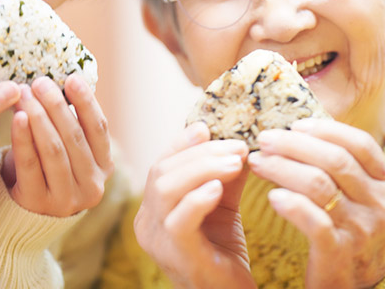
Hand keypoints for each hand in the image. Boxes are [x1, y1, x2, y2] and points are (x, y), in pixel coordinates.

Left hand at [2, 74, 113, 216]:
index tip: (72, 78)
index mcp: (105, 167)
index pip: (99, 129)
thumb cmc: (46, 170)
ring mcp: (67, 198)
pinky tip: (18, 117)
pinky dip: (24, 138)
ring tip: (26, 94)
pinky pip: (30, 164)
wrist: (24, 215)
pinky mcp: (39, 204)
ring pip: (54, 149)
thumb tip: (59, 82)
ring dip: (39, 116)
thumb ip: (69, 124)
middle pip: (75, 136)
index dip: (86, 102)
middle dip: (57, 104)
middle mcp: (92, 185)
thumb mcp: (66, 150)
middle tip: (40, 82)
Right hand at [133, 123, 254, 288]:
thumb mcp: (223, 206)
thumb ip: (224, 175)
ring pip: (166, 189)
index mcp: (153, 209)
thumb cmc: (224, 253)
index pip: (160, 165)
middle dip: (200, 153)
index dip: (181, 143)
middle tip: (236, 146)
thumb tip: (237, 142)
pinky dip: (198, 198)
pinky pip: (178, 221)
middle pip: (162, 172)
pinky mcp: (177, 256)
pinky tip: (219, 188)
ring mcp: (157, 241)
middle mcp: (147, 224)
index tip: (206, 128)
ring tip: (235, 162)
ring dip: (203, 168)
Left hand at [247, 119, 384, 288]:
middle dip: (294, 145)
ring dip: (282, 168)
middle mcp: (380, 205)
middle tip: (265, 139)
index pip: (361, 144)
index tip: (295, 124)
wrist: (364, 287)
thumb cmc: (354, 230)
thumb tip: (301, 128)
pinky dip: (291, 204)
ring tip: (257, 162)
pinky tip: (272, 196)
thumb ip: (344, 166)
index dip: (326, 129)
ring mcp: (362, 230)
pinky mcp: (340, 253)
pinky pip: (314, 222)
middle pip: (335, 160)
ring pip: (319, 185)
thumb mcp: (363, 196)